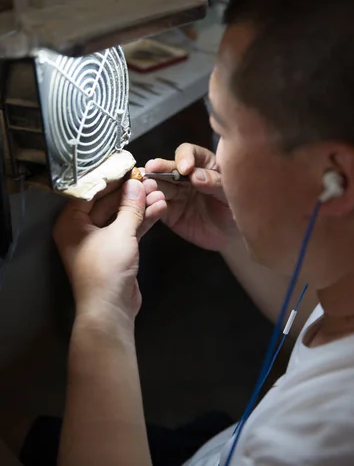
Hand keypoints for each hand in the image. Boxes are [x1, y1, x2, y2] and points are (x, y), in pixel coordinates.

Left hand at [53, 178, 166, 318]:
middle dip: (130, 192)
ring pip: (120, 216)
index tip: (128, 165)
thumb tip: (136, 183)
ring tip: (159, 192)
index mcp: (71, 223)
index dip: (110, 178)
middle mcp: (82, 229)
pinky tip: (159, 208)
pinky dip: (142, 220)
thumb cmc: (106, 268)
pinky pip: (128, 229)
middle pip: (107, 203)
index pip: (90, 192)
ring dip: (139, 206)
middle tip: (148, 178)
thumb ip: (130, 207)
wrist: (111, 309)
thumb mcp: (120, 233)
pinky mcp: (116, 250)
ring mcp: (100, 241)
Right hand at [145, 143, 236, 250]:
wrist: (232, 234)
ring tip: (148, 186)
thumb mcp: (230, 192)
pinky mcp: (170, 212)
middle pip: (169, 168)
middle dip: (160, 168)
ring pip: (160, 186)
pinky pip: (157, 207)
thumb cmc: (236, 206)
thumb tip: (196, 176)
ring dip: (152, 185)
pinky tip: (150, 203)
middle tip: (152, 168)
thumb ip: (215, 182)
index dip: (184, 157)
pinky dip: (152, 204)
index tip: (185, 168)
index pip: (189, 152)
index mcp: (203, 164)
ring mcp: (176, 194)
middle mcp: (185, 176)